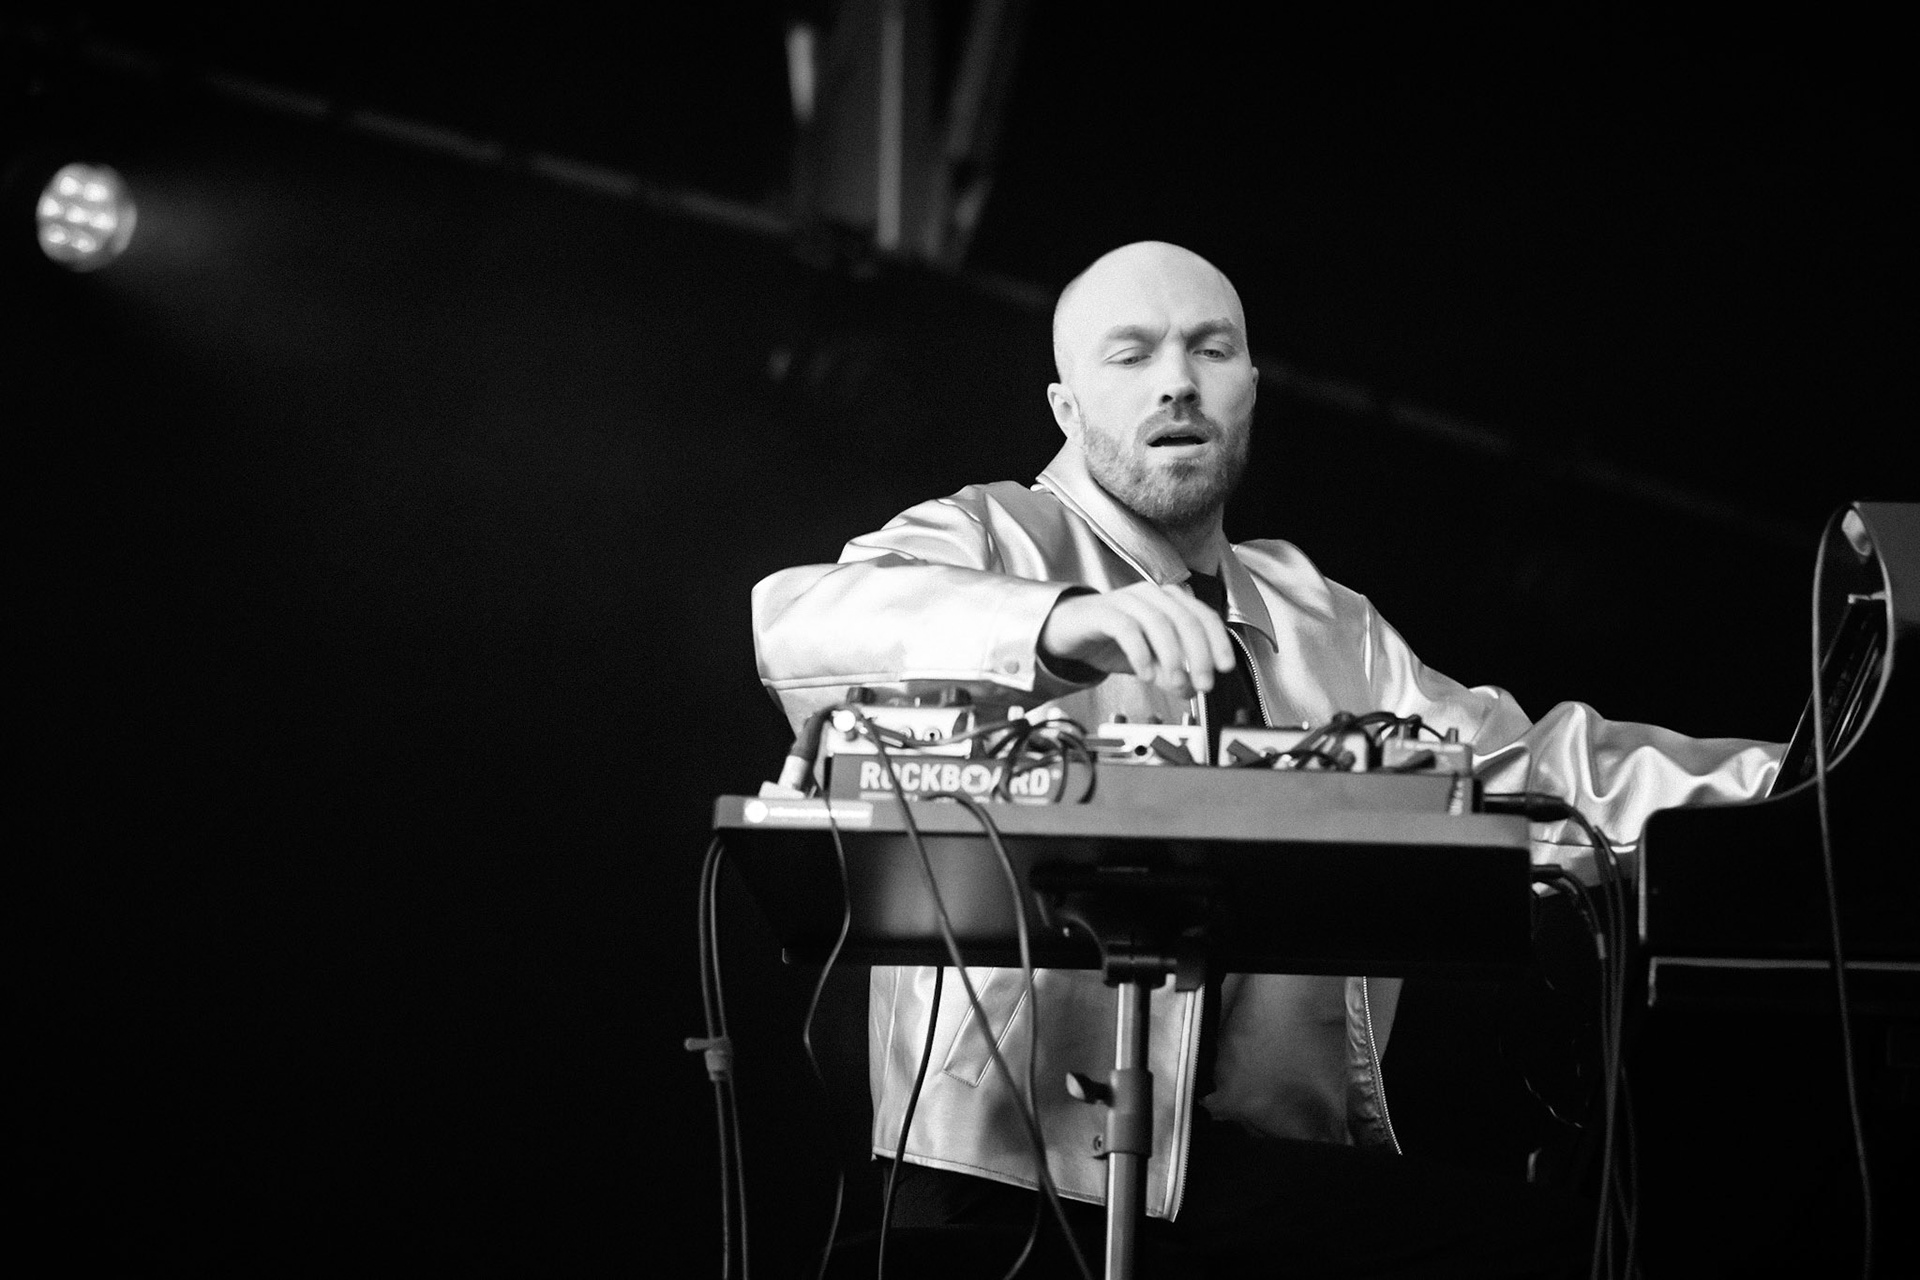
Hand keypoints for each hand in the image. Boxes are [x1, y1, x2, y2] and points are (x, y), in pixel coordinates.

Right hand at [1039, 582, 1235, 698]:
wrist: (1067, 630)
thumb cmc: (1109, 638)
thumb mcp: (1148, 660)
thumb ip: (1171, 672)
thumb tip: (1192, 689)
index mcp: (1169, 600)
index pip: (1204, 616)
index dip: (1219, 642)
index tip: (1225, 667)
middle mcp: (1151, 595)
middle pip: (1185, 621)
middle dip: (1199, 656)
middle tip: (1203, 683)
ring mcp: (1126, 600)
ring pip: (1159, 623)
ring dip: (1172, 657)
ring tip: (1174, 683)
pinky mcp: (1102, 612)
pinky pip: (1127, 629)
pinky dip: (1140, 653)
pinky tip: (1145, 674)